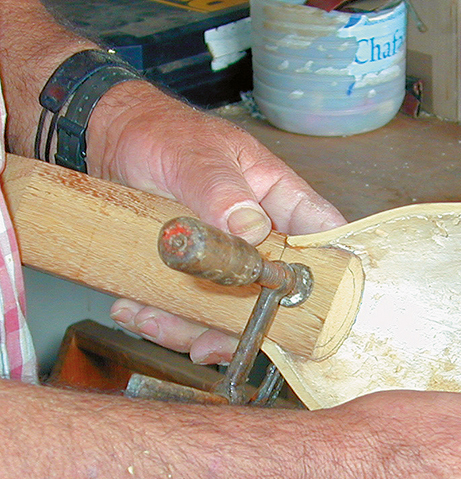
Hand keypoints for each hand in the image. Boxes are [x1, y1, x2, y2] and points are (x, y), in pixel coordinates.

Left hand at [88, 82, 346, 360]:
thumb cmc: (162, 133)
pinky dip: (163, 320)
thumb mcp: (192, 154)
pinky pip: (190, 310)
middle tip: (212, 345)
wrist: (110, 140)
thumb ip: (220, 188)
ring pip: (231, 311)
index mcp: (278, 199)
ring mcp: (227, 260)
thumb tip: (253, 227)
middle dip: (248, 327)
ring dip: (195, 330)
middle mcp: (261, 237)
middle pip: (277, 292)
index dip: (332, 274)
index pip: (323, 234)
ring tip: (151, 321)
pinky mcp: (194, 274)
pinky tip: (132, 310)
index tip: (317, 310)